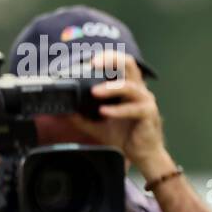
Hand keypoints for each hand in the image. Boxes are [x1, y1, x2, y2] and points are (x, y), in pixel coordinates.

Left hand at [67, 53, 166, 174]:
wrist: (142, 154)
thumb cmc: (125, 136)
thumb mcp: (97, 125)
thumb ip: (81, 117)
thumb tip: (62, 111)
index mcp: (127, 86)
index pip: (118, 63)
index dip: (103, 57)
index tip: (85, 61)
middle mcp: (138, 89)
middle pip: (128, 63)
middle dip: (110, 59)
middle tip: (93, 63)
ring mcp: (145, 100)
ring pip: (129, 86)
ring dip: (110, 87)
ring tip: (94, 92)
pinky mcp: (148, 113)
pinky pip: (133, 108)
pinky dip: (117, 110)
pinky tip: (104, 112)